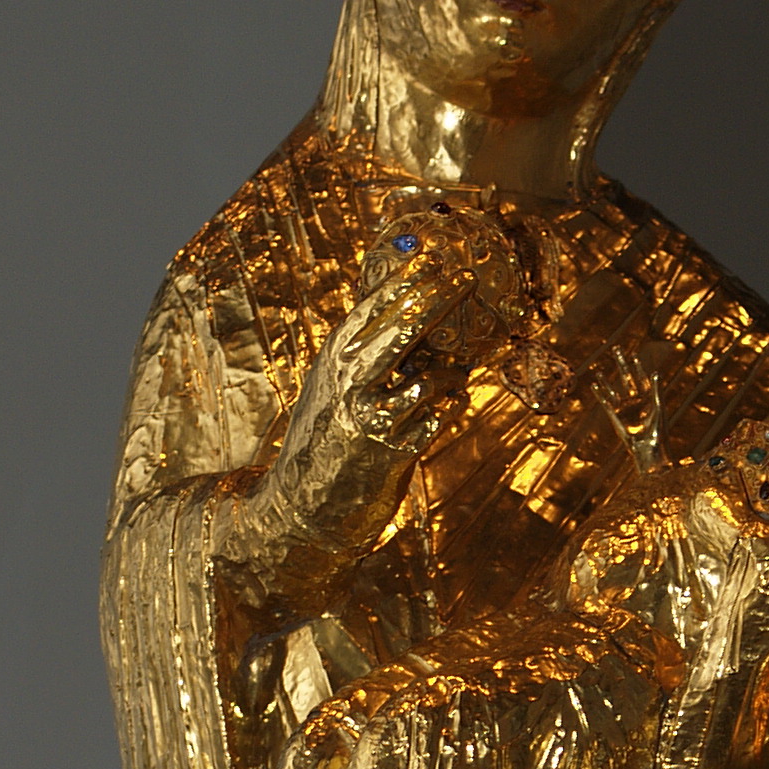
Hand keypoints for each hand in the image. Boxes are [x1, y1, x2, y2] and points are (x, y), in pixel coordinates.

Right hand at [218, 197, 532, 585]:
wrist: (298, 511)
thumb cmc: (324, 445)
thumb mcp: (335, 389)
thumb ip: (364, 355)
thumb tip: (403, 315)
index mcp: (334, 358)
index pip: (375, 305)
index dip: (410, 279)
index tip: (439, 256)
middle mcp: (349, 380)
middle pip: (403, 326)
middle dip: (439, 299)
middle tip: (469, 280)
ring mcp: (370, 415)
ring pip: (428, 374)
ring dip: (451, 369)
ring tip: (460, 367)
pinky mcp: (390, 451)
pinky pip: (433, 417)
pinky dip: (445, 407)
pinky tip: (448, 403)